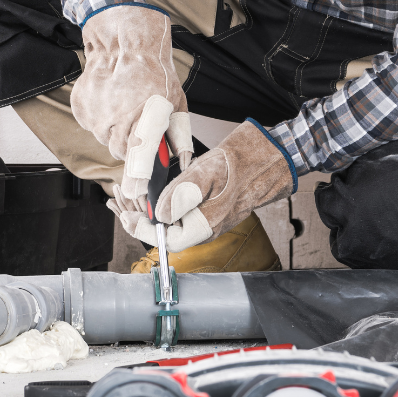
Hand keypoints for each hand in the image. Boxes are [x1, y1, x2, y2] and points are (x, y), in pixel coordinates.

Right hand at [71, 4, 193, 203]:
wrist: (123, 43)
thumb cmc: (155, 73)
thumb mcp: (177, 103)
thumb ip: (180, 136)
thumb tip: (182, 163)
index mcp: (147, 117)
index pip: (140, 157)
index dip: (138, 178)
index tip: (136, 192)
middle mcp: (119, 119)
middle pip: (121, 154)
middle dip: (131, 147)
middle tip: (138, 124)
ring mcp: (97, 116)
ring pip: (106, 140)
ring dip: (116, 131)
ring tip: (125, 107)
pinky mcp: (82, 111)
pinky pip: (93, 127)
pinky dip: (102, 120)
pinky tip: (111, 100)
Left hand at [113, 120, 295, 250]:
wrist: (276, 154)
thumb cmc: (248, 159)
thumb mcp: (209, 172)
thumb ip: (181, 194)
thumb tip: (159, 215)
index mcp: (208, 223)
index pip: (169, 242)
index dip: (145, 231)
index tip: (128, 215)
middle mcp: (209, 226)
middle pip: (168, 235)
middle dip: (142, 222)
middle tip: (121, 204)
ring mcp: (211, 218)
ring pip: (174, 224)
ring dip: (151, 213)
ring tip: (131, 197)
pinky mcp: (212, 207)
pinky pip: (183, 213)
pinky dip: (165, 205)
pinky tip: (156, 192)